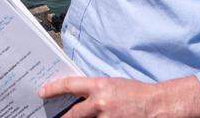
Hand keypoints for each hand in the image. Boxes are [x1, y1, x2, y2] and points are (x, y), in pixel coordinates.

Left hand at [39, 77, 159, 117]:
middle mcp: (100, 104)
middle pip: (72, 115)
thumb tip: (77, 97)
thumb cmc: (135, 93)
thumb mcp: (113, 84)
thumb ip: (95, 91)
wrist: (156, 106)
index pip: (70, 85)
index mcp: (100, 86)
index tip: (42, 92)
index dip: (53, 89)